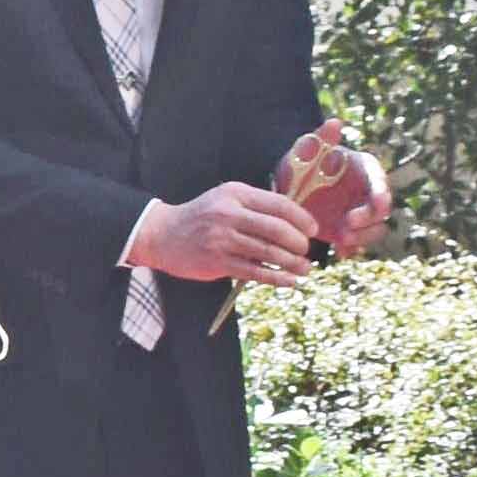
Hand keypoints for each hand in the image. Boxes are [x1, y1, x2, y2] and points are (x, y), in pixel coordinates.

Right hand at [129, 181, 320, 288]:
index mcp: (236, 194)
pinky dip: (276, 278)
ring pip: (268, 253)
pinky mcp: (217, 262)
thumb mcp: (226, 200)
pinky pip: (254, 272)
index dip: (301, 218)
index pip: (279, 204)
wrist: (162, 235)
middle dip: (298, 243)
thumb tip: (295, 223)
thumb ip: (256, 207)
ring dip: (292, 263)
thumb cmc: (202, 217)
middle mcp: (229, 214)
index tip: (313, 230)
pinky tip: (289, 282)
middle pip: (276, 229)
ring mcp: (222, 239)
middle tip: (306, 251)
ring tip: (304, 269)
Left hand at [284, 128, 395, 258]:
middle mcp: (367, 192)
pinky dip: (353, 249)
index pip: (378, 178)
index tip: (378, 202)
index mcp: (362, 169)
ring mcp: (360, 213)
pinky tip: (342, 252)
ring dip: (363, 236)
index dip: (381, 190)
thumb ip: (319, 138)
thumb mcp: (304, 150)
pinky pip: (358, 243)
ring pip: (374, 229)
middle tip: (348, 224)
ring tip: (342, 240)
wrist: (288, 189)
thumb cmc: (300, 164)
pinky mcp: (349, 231)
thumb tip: (334, 122)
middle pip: (380, 209)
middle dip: (368, 218)